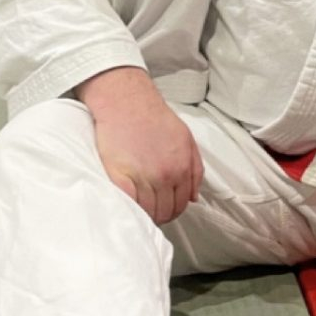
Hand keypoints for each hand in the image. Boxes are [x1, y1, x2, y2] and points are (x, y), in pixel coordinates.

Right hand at [77, 67, 202, 225]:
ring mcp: (143, 177)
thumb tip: (193, 197)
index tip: (164, 209)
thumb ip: (195, 169)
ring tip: (138, 207)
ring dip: (144, 213)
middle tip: (150, 210)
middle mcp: (165, 175)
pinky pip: (128, 204)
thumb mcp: (186, 138)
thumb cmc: (154, 117)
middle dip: (159, 214)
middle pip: (165, 212)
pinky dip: (129, 208)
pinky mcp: (120, 176)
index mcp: (182, 167)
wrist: (127, 102)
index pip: (181, 204)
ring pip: (147, 211)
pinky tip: (127, 204)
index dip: (173, 210)